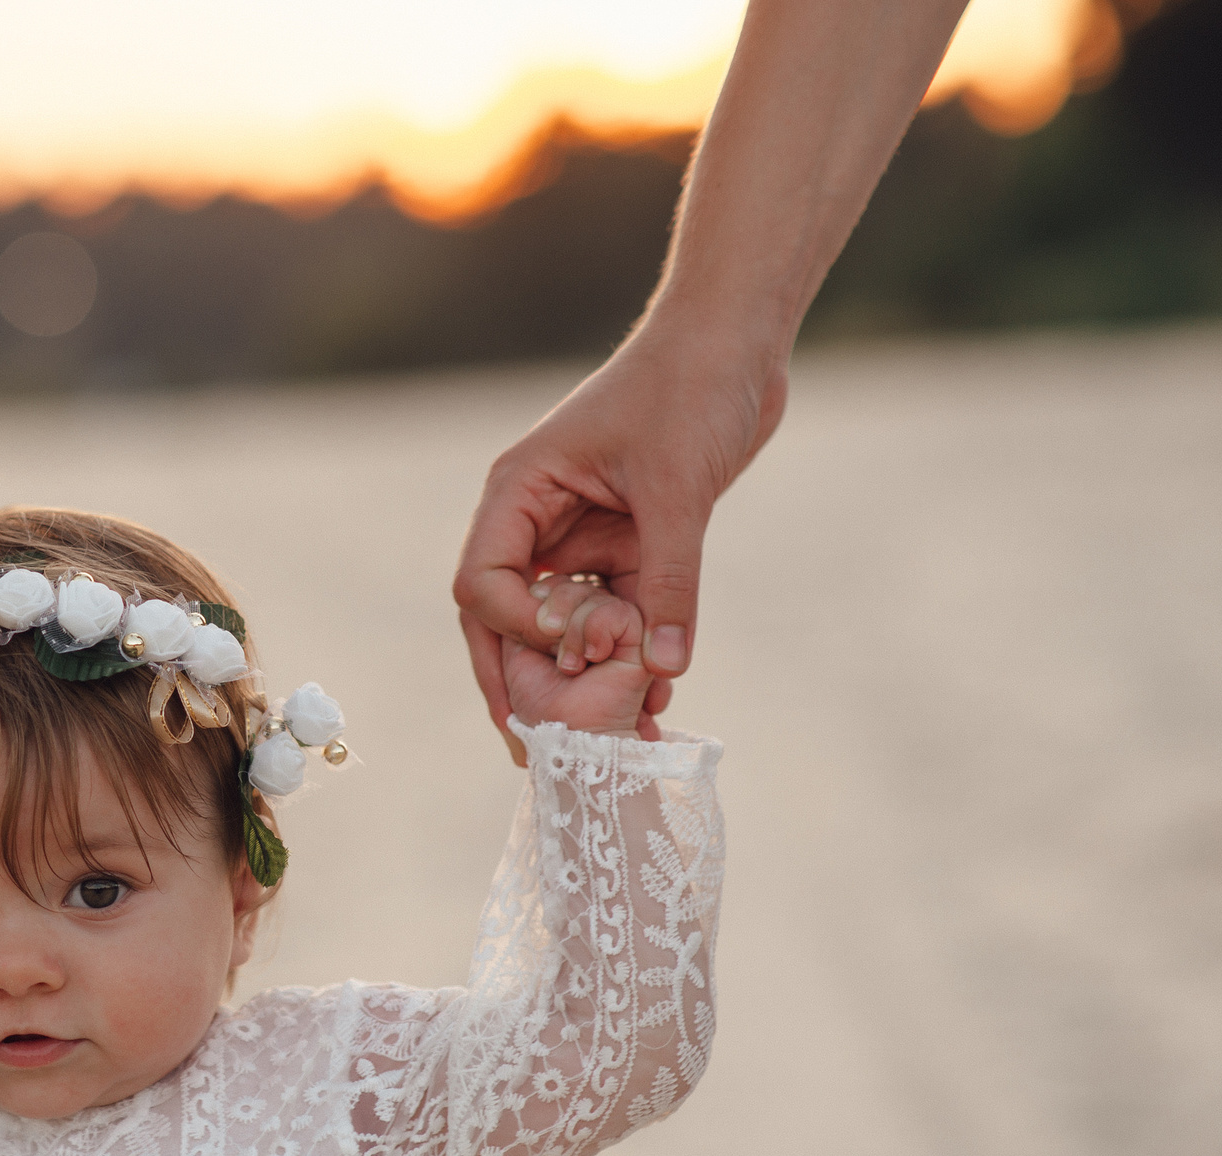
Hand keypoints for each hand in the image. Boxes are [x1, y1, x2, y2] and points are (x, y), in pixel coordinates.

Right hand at [454, 321, 784, 734]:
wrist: (739, 341)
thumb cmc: (690, 385)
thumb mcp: (677, 487)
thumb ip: (669, 580)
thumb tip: (663, 670)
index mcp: (519, 493)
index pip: (482, 584)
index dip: (516, 630)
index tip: (572, 650)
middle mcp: (538, 521)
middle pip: (507, 619)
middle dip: (526, 681)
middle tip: (537, 748)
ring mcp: (581, 536)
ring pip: (564, 625)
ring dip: (586, 677)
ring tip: (608, 736)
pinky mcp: (627, 544)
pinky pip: (617, 613)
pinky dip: (632, 653)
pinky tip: (656, 697)